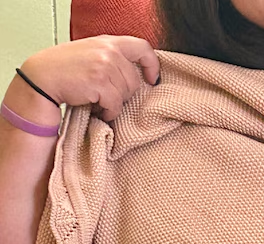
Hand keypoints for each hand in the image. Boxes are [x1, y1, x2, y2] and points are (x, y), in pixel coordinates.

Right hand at [20, 35, 159, 121]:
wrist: (43, 77)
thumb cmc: (67, 69)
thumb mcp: (92, 53)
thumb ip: (113, 57)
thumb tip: (139, 75)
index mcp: (109, 42)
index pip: (143, 48)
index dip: (152, 65)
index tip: (152, 79)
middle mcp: (110, 51)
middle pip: (135, 81)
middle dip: (123, 93)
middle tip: (104, 95)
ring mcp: (105, 66)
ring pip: (126, 95)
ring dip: (113, 103)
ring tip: (97, 100)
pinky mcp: (100, 83)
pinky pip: (115, 105)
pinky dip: (107, 112)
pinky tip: (95, 108)